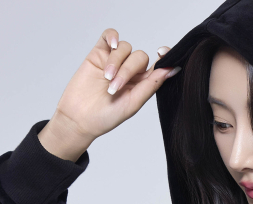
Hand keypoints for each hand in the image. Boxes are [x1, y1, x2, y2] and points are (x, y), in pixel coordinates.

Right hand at [49, 28, 179, 145]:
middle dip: (128, 70)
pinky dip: (112, 36)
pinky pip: (109, 36)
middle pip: (139, 57)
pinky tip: (111, 45)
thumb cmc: (106, 117)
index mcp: (142, 84)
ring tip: (106, 79)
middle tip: (114, 87)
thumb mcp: (133, 103)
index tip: (163, 52)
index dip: (164, 57)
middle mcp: (130, 71)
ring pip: (125, 48)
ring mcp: (114, 61)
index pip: (158, 66)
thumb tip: (173, 69)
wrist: (80, 118)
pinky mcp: (99, 54)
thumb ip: (152, 85)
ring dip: (117, 62)